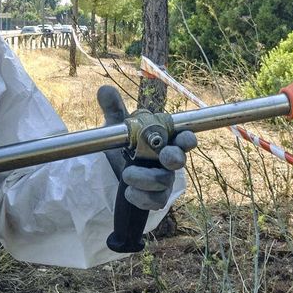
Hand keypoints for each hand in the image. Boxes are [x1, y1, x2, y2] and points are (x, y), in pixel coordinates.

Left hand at [97, 85, 198, 210]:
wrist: (111, 177)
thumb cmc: (124, 148)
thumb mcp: (116, 130)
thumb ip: (114, 111)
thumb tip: (105, 91)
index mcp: (164, 141)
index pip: (184, 138)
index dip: (187, 138)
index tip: (183, 138)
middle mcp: (168, 160)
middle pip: (180, 160)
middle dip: (174, 157)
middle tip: (164, 156)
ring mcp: (164, 180)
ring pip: (165, 181)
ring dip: (146, 178)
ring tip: (127, 174)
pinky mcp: (156, 198)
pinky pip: (156, 201)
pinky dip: (141, 197)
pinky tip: (129, 192)